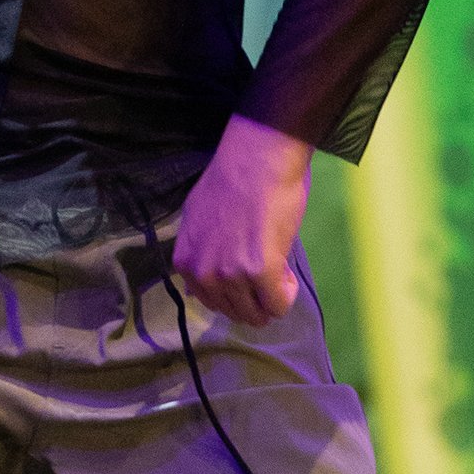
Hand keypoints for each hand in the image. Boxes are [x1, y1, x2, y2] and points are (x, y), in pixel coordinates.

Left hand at [173, 115, 311, 324]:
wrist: (257, 159)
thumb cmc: (232, 180)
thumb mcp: (197, 220)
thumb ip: (198, 253)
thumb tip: (198, 284)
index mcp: (186, 263)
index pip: (212, 302)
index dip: (236, 290)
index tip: (249, 269)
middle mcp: (203, 274)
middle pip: (235, 312)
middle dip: (256, 298)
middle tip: (269, 268)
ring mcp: (230, 275)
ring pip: (257, 314)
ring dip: (272, 296)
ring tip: (278, 265)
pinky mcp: (260, 271)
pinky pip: (278, 304)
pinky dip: (287, 293)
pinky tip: (287, 270)